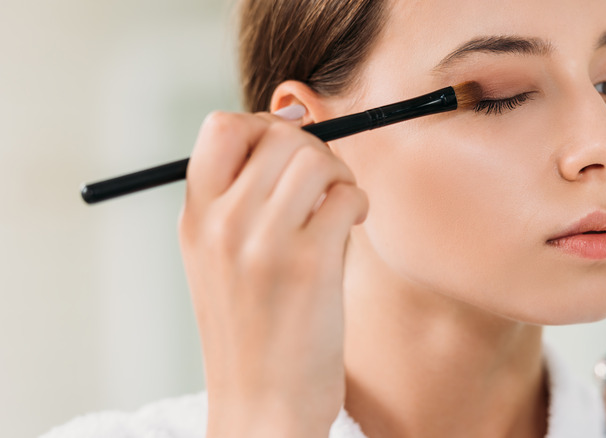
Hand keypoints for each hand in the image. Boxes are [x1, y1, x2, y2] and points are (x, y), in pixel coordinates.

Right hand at [178, 106, 367, 436]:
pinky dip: (358, 203)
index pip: (221, 127)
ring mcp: (263, 243)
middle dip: (314, 149)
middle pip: (279, 136)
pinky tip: (352, 226)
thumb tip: (292, 135)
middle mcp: (223, 224)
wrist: (262, 404)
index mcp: (196, 218)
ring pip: (316, 159)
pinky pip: (346, 196)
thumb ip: (242, 203)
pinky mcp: (309, 265)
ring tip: (339, 206)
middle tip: (325, 183)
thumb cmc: (253, 331)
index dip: (263, 126)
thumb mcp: (221, 262)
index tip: (288, 153)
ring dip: (340, 175)